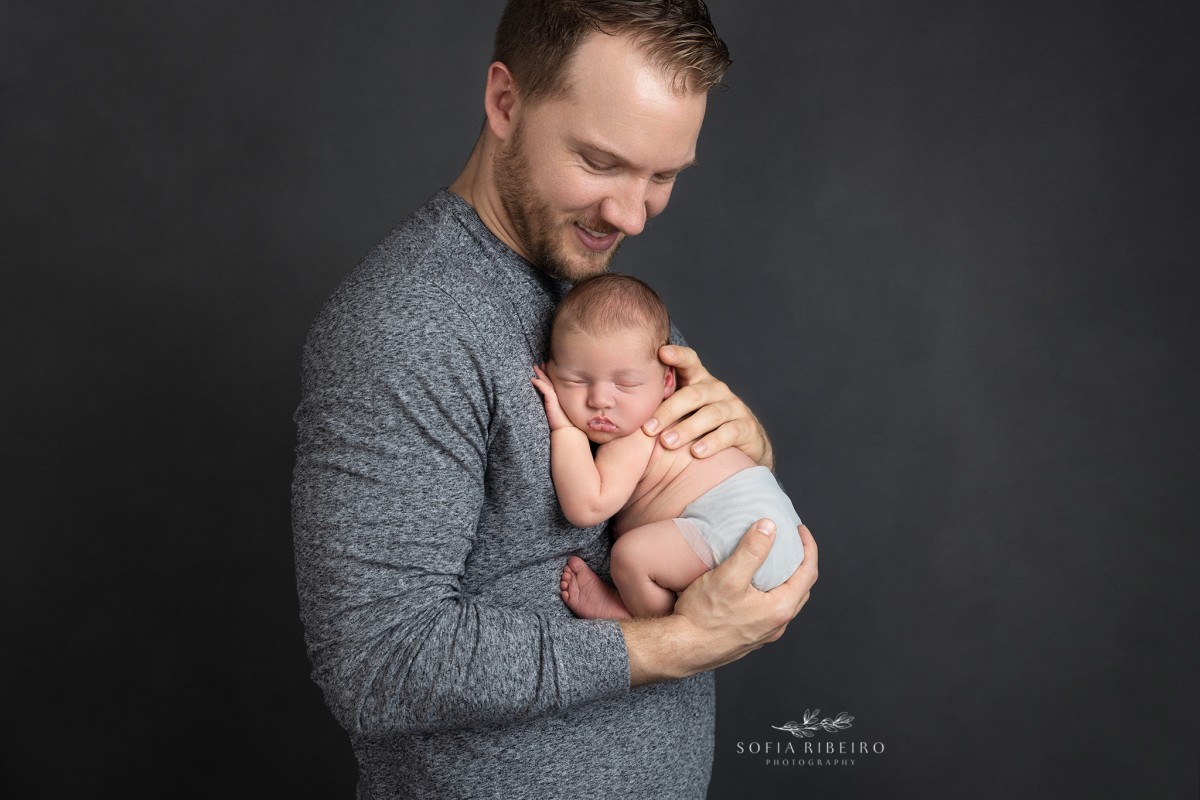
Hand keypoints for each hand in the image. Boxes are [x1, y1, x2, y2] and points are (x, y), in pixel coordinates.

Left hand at [531, 364, 573, 430]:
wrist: (567, 431)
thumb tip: (546, 406)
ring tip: (535, 367)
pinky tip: (533, 379)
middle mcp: (558, 396)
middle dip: (544, 371)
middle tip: (540, 363)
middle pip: (550, 381)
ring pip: (547, 382)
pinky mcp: (553, 401)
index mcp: (559, 398)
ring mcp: (556, 397)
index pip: (552, 384)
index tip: (544, 368)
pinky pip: (545, 389)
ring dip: (541, 374)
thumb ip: (551, 407)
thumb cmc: (562, 425)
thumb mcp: (555, 414)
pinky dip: (539, 383)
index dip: (548, 376)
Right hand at [622, 521, 817, 682]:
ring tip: (773, 562)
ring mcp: (763, 634)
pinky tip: (752, 587)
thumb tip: (769, 526)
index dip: (808, 547)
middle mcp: (776, 625)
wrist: (681, 649)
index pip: (808, 572)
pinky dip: (770, 593)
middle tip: (790, 543)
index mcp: (780, 609)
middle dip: (800, 563)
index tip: (800, 529)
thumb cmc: (703, 616)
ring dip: (785, 580)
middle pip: (801, 589)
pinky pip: (769, 612)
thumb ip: (752, 550)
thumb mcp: (728, 576)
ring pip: (785, 602)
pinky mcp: (748, 638)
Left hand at [642, 345, 773, 467]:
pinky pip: (728, 433)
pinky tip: (696, 452)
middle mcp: (716, 390)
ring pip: (710, 414)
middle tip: (648, 428)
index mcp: (698, 380)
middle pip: (693, 394)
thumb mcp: (679, 411)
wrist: (741, 446)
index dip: (677, 355)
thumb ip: (657, 404)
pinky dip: (711, 442)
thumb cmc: (697, 426)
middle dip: (668, 411)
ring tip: (667, 443)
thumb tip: (612, 406)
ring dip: (686, 429)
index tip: (661, 353)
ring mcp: (733, 407)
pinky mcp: (744, 427)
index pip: (689, 361)